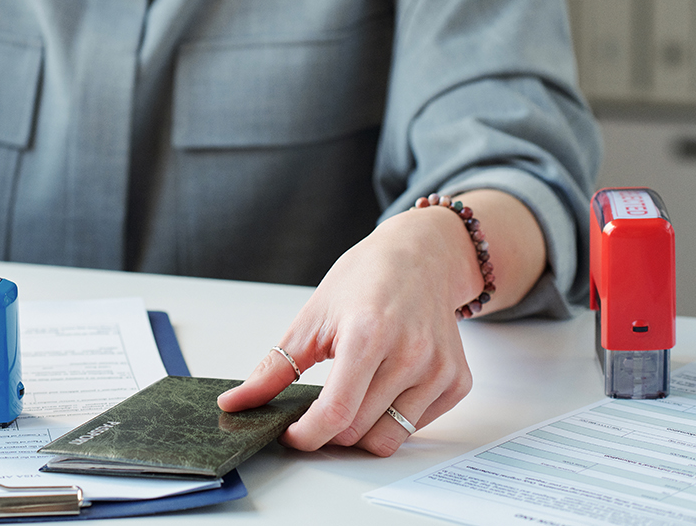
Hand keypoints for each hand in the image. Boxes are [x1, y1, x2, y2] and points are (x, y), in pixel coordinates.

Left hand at [217, 204, 481, 455]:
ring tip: (352, 395)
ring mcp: (439, 370)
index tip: (292, 434)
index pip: (335, 413)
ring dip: (361, 430)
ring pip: (388, 438)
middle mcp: (410, 355)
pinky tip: (385, 385)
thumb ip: (274, 368)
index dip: (306, 435)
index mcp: (367, 335)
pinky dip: (393, 418)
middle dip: (328, 430)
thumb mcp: (311, 318)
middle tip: (318, 408)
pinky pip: (416, 427)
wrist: (420, 256)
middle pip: (358, 431)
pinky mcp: (458, 381)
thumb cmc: (365, 280)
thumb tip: (237, 402)